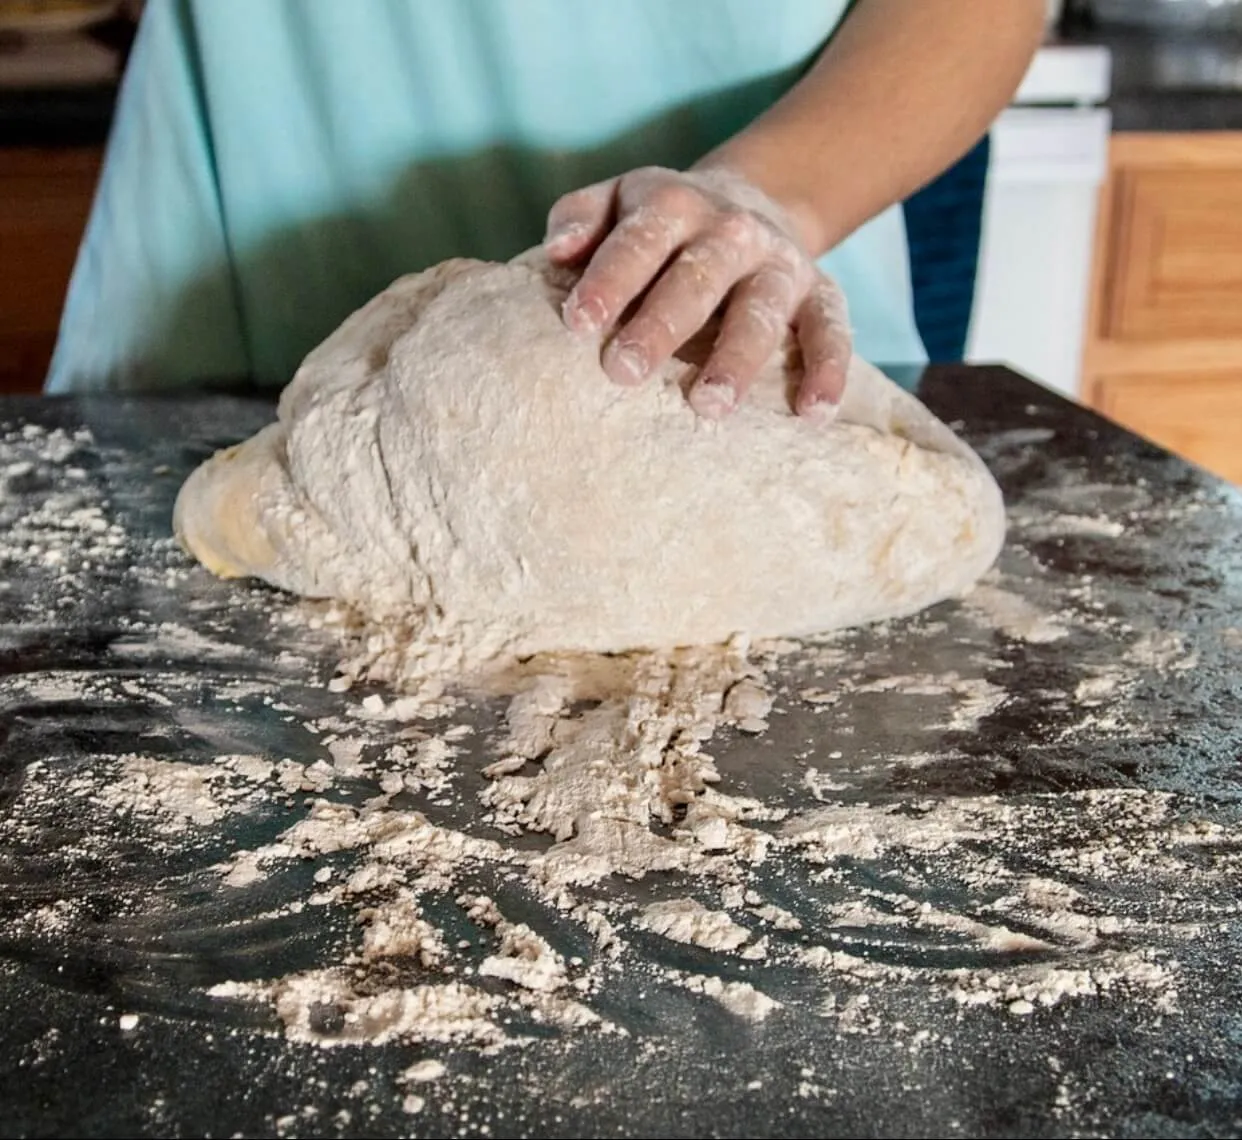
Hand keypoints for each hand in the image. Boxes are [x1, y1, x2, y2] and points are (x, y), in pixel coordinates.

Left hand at [543, 166, 850, 419]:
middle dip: (661, 325)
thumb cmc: (663, 224)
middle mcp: (732, 231)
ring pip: (760, 310)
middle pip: (696, 278)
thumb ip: (580, 217)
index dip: (609, 280)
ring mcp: (780, 265)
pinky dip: (828, 370)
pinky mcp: (822, 295)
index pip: (639, 240)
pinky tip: (812, 414)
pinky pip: (831, 331)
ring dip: (736, 358)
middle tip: (623, 372)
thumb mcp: (618, 202)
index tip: (577, 324)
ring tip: (708, 405)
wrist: (753, 203)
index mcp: (675, 206)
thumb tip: (555, 251)